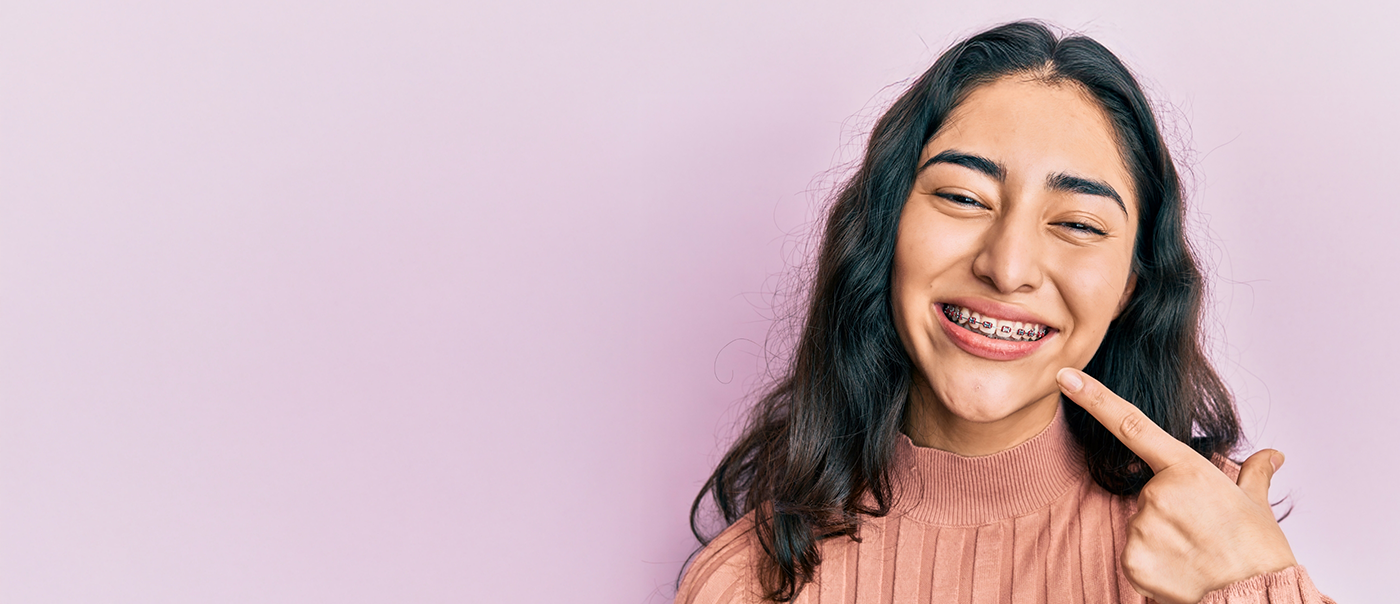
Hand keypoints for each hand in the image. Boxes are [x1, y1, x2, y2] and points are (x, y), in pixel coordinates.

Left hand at [1056, 368, 1296, 603]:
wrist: (1254, 596)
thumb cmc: (1258, 550)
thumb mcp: (1256, 504)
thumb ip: (1253, 474)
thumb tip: (1272, 456)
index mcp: (1186, 469)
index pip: (1131, 424)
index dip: (1094, 398)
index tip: (1065, 376)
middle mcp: (1158, 493)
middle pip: (1147, 494)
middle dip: (1169, 510)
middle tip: (1201, 532)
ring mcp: (1142, 526)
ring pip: (1140, 525)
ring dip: (1162, 537)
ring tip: (1195, 553)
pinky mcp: (1132, 560)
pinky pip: (1134, 554)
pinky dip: (1153, 563)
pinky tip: (1180, 570)